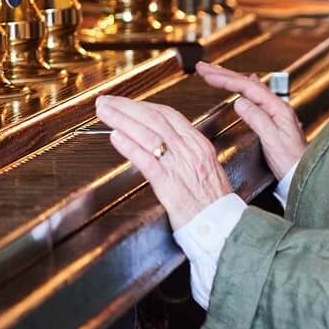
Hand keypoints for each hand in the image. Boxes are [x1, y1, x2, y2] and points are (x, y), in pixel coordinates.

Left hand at [94, 94, 231, 229]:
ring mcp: (180, 166)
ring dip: (122, 120)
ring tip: (104, 112)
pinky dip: (130, 146)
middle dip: (126, 107)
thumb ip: (185, 151)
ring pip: (148, 135)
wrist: (224, 227)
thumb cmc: (213, 201)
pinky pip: (147, 161)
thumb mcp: (205, 167)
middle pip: (154, 119)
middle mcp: (190, 151)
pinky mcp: (170, 185)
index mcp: (198, 144)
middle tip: (105, 101)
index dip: (142, 105)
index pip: (167, 114)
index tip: (124, 102)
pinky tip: (115, 137)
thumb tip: (162, 140)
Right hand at [197, 62, 305, 184]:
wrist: (302, 175)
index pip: (247, 87)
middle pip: (247, 83)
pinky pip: (254, 96)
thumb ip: (256, 119)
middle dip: (224, 74)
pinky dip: (243, 88)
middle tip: (203, 68)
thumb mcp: (272, 140)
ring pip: (250, 89)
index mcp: (277, 108)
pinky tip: (245, 84)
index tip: (208, 75)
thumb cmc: (291, 162)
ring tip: (215, 73)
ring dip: (231, 79)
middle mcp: (277, 107)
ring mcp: (276, 113)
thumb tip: (239, 101)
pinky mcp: (273, 120)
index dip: (226, 79)